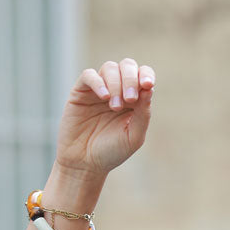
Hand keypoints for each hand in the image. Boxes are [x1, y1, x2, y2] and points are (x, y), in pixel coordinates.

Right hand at [55, 59, 155, 177]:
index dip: (146, 75)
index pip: (143, 76)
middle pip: (127, 66)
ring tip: (115, 106)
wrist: (85, 163)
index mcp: (134, 100)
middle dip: (131, 79)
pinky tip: (104, 97)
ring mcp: (99, 89)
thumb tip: (149, 89)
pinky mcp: (81, 91)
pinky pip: (89, 75)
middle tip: (130, 99)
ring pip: (109, 68)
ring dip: (116, 84)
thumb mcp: (133, 136)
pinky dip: (98, 82)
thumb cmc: (111, 152)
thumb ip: (143, 114)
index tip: (147, 85)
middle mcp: (117, 90)